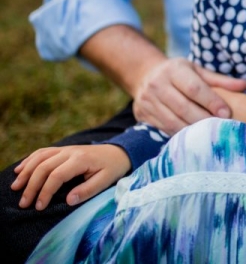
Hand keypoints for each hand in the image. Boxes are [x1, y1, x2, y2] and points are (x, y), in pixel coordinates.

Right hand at [11, 145, 130, 209]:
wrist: (119, 151)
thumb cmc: (113, 168)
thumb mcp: (106, 181)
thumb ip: (88, 190)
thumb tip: (68, 201)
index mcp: (81, 160)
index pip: (56, 175)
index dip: (45, 191)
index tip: (39, 207)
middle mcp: (70, 152)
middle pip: (44, 167)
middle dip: (31, 186)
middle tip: (23, 203)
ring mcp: (65, 149)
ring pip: (40, 157)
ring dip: (26, 172)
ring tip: (15, 187)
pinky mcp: (63, 149)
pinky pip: (42, 152)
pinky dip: (29, 160)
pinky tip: (19, 170)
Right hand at [133, 58, 245, 134]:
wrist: (145, 75)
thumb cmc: (179, 74)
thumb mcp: (197, 71)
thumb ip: (220, 80)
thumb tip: (245, 85)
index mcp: (174, 70)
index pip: (194, 88)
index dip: (211, 101)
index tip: (226, 113)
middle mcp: (158, 84)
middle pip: (183, 107)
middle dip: (204, 119)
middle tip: (221, 128)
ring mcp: (148, 101)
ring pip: (172, 121)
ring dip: (193, 130)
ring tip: (210, 136)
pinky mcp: (142, 115)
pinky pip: (164, 129)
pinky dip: (180, 135)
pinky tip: (194, 138)